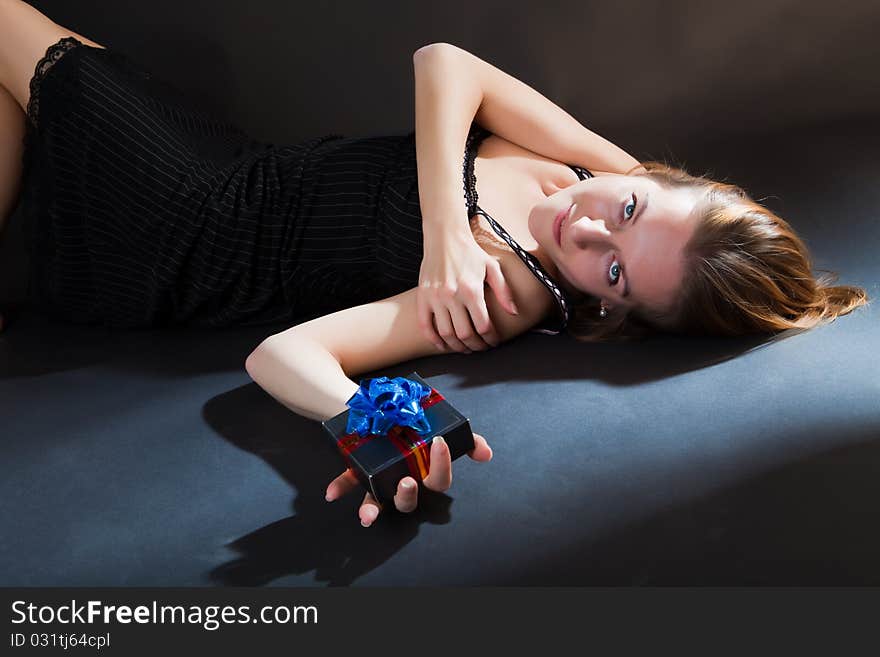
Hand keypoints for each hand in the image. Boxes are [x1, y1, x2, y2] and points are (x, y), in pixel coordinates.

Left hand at [324, 432, 492, 526]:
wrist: (382, 407)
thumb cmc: (414, 423)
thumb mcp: (440, 426)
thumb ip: (464, 438)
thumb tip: (486, 452)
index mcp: (424, 472)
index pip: (439, 480)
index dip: (442, 466)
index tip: (439, 444)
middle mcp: (403, 481)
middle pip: (409, 500)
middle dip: (408, 495)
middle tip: (407, 482)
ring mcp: (379, 479)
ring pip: (378, 501)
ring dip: (373, 507)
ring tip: (368, 514)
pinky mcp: (357, 471)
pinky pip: (349, 482)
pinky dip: (340, 487)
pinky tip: (332, 493)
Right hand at [417, 228, 517, 352]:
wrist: (444, 237)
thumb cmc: (470, 252)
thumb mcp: (492, 268)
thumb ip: (503, 291)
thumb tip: (514, 312)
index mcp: (472, 290)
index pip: (483, 326)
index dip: (490, 339)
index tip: (493, 342)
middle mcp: (452, 296)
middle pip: (465, 334)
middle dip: (475, 346)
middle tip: (481, 348)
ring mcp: (435, 298)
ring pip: (446, 333)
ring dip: (457, 346)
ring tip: (465, 348)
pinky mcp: (422, 297)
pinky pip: (425, 326)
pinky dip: (434, 340)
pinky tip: (443, 345)